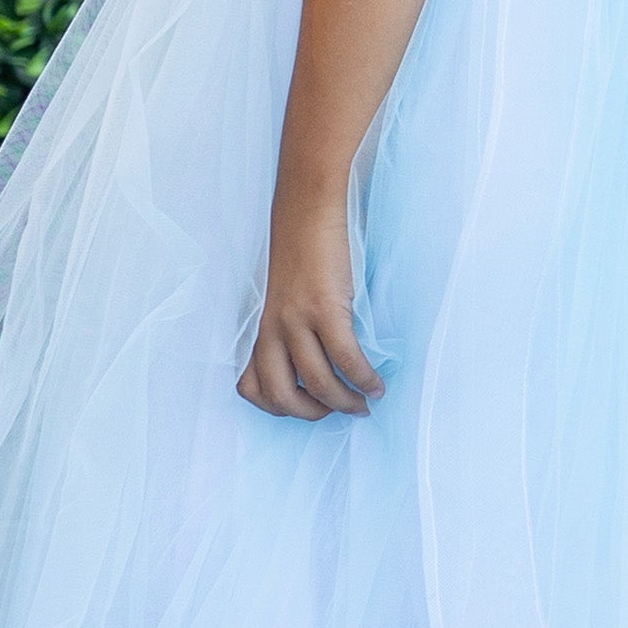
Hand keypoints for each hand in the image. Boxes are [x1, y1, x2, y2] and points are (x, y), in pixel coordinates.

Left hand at [239, 210, 382, 419]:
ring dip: (345, 402)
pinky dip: (363, 378)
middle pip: (281, 396)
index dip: (279, 409)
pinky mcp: (324, 309)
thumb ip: (290, 331)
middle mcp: (272, 331)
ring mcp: (296, 321)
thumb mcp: (283, 300)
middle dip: (313, 414)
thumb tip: (317, 364)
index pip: (251, 388)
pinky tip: (375, 383)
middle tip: (338, 411)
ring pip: (317, 383)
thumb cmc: (300, 254)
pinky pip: (345, 359)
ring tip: (365, 401)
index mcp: (260, 330)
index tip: (308, 407)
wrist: (307, 213)